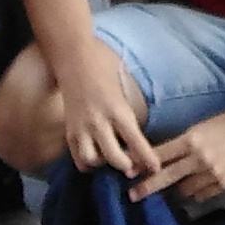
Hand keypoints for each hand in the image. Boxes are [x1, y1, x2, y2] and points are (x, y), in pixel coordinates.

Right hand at [54, 45, 157, 181]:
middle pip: (114, 158)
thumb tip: (139, 133)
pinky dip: (88, 163)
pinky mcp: (68, 130)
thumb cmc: (104, 65)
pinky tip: (96, 157)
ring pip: (92, 161)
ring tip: (111, 159)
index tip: (155, 168)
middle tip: (133, 167)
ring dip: (104, 165)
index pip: (135, 141)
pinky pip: (77, 157)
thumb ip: (129, 111)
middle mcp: (98, 122)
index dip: (147, 158)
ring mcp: (81, 127)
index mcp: (117, 109)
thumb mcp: (124, 86)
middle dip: (127, 166)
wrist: (73, 56)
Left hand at [136, 109, 224, 205]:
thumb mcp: (198, 129)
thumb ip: (181, 145)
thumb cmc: (224, 124)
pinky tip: (195, 186)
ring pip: (183, 190)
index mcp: (190, 140)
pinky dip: (195, 192)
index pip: (160, 155)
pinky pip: (200, 195)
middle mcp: (198, 158)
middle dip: (147, 187)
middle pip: (166, 176)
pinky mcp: (223, 184)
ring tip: (177, 184)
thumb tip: (160, 161)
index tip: (128, 173)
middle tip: (132, 196)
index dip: (143, 164)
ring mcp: (211, 173)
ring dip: (177, 188)